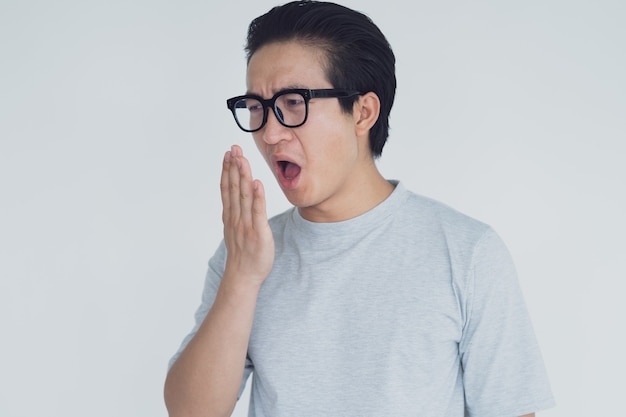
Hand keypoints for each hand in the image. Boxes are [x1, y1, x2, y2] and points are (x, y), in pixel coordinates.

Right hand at [220, 145, 274, 286]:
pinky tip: (257, 183)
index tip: (228, 153)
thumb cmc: (243, 254)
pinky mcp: (258, 232)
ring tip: (242, 159)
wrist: (243, 276)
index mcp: (231, 216)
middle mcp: (236, 217)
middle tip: (233, 148)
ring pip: (244, 196)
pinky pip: (258, 212)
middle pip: (234, 188)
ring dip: (243, 176)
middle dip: (233, 167)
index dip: (227, 170)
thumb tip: (240, 197)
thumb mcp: (236, 229)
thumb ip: (237, 212)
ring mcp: (246, 224)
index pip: (228, 188)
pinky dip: (257, 197)